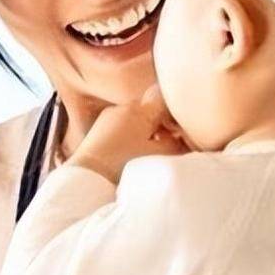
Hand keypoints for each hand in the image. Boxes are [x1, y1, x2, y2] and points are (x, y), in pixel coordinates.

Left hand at [68, 86, 189, 184]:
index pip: (165, 100)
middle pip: (151, 109)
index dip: (176, 114)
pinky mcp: (101, 126)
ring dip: (146, 129)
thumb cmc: (124, 163)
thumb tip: (185, 140)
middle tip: (169, 143)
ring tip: (148, 150)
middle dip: (162, 123)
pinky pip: (123, 124)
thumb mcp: (158, 155)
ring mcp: (110, 115)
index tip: (181, 130)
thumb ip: (176, 144)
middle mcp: (125, 107)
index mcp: (141, 110)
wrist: (89, 175)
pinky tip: (131, 151)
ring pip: (137, 116)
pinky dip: (132, 133)